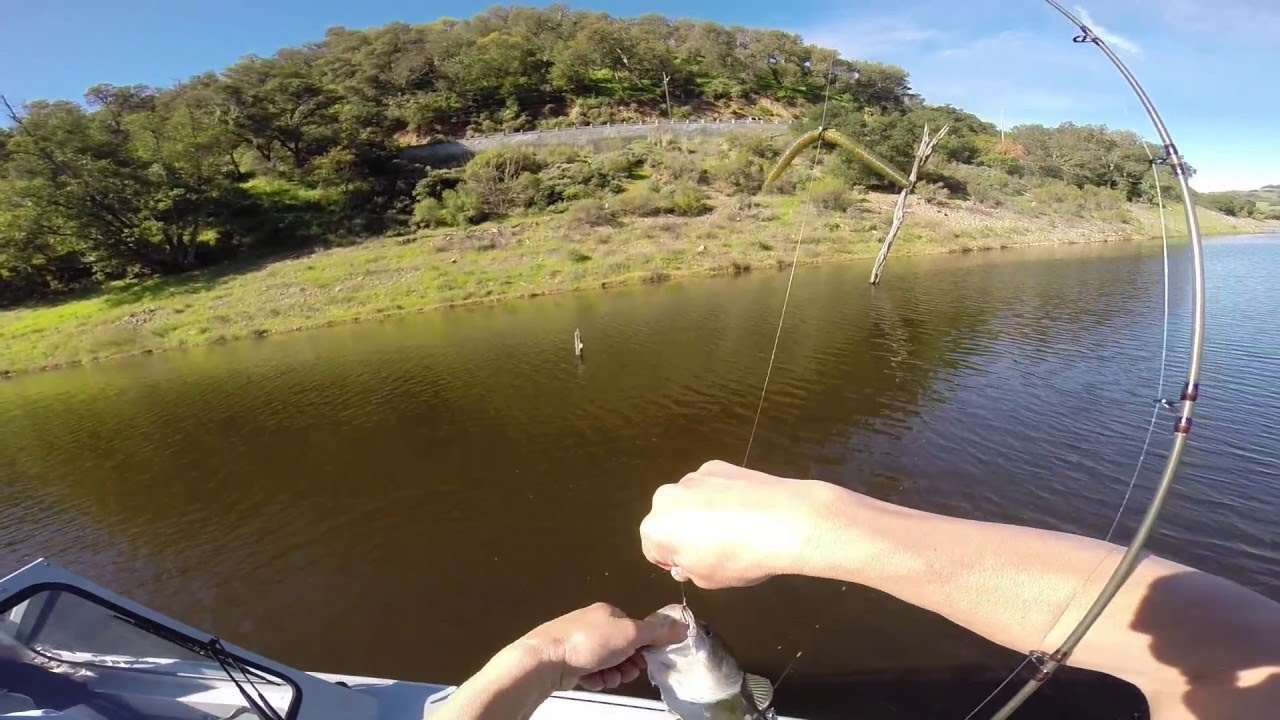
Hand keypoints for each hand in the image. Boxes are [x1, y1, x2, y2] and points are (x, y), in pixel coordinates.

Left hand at [514, 602, 686, 691]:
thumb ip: (657, 631)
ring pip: (609, 663)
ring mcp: (580, 643)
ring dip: (614, 673)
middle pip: (623, 648)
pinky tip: (594, 681)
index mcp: (608, 612)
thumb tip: (682, 626)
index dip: (644, 646)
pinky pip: (593, 672)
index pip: (636, 629)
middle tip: (626, 671)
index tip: (646, 659)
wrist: (547, 659)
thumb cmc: (588, 642)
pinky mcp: (570, 661)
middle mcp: (594, 625)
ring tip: (608, 677)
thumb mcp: (630, 633)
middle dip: (628, 663)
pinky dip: (597, 679)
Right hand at [639, 460, 835, 588]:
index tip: (696, 566)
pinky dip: (721, 496)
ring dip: (701, 512)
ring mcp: (692, 477)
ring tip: (735, 527)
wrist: (784, 521)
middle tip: (715, 548)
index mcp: (656, 528)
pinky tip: (745, 509)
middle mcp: (666, 496)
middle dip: (684, 532)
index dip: (674, 562)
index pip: (653, 551)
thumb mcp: (708, 580)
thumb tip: (685, 562)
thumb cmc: (738, 558)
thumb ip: (688, 570)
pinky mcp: (717, 465)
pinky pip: (711, 486)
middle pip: (668, 520)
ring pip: (689, 500)